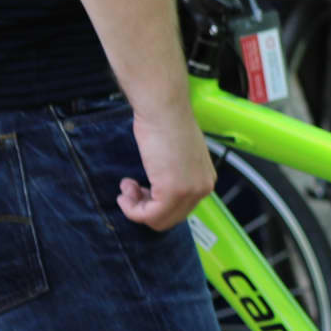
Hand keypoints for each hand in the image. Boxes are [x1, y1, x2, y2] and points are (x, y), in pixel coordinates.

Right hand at [120, 98, 216, 229]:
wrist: (163, 109)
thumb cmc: (165, 124)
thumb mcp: (177, 157)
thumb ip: (175, 176)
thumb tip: (158, 192)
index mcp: (206, 180)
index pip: (181, 210)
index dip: (155, 204)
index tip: (140, 189)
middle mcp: (203, 188)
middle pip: (171, 218)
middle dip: (145, 208)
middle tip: (130, 189)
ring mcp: (190, 191)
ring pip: (159, 220)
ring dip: (136, 209)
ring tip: (126, 188)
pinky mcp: (173, 191)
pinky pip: (149, 216)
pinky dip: (132, 210)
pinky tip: (125, 193)